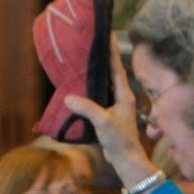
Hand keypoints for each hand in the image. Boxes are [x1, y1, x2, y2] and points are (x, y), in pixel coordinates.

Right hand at [64, 34, 156, 184]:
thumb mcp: (103, 122)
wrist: (125, 159)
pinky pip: (98, 95)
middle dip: (103, 58)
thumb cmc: (119, 140)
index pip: (117, 67)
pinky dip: (90, 89)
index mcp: (124, 94)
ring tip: (85, 60)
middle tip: (93, 43)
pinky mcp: (108, 113)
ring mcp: (115, 105)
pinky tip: (80, 87)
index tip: (108, 34)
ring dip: (96, 73)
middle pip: (111, 72)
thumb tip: (68, 97)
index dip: (113, 51)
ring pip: (104, 84)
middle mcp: (121, 96)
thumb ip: (87, 108)